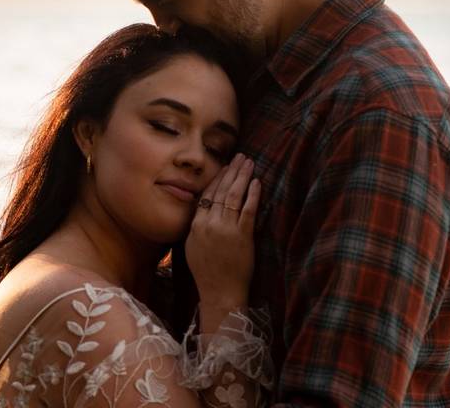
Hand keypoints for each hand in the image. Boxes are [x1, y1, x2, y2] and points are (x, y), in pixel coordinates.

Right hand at [184, 153, 260, 319]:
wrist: (220, 293)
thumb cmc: (206, 273)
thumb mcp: (192, 247)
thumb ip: (197, 226)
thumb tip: (203, 209)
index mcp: (196, 226)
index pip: (207, 195)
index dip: (217, 178)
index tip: (226, 166)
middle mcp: (209, 224)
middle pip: (221, 191)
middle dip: (232, 171)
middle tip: (240, 157)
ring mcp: (226, 229)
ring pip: (234, 196)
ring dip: (242, 177)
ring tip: (249, 163)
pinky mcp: (242, 236)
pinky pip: (248, 210)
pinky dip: (252, 194)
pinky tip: (257, 182)